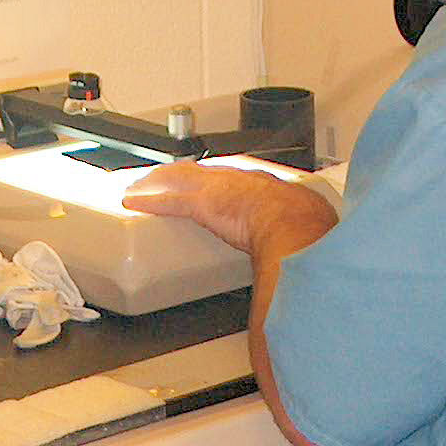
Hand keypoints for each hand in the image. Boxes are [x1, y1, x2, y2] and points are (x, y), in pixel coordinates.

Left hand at [121, 161, 332, 256]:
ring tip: (143, 185)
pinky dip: (149, 200)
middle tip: (168, 177)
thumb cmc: (311, 230)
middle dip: (185, 174)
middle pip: (205, 171)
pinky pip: (169, 200)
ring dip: (160, 181)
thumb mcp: (312, 231)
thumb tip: (306, 274)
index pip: (237, 178)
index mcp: (268, 186)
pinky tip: (133, 200)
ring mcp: (221, 189)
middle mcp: (242, 180)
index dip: (220, 180)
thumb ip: (303, 245)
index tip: (213, 184)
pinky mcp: (204, 203)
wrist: (300, 225)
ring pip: (181, 178)